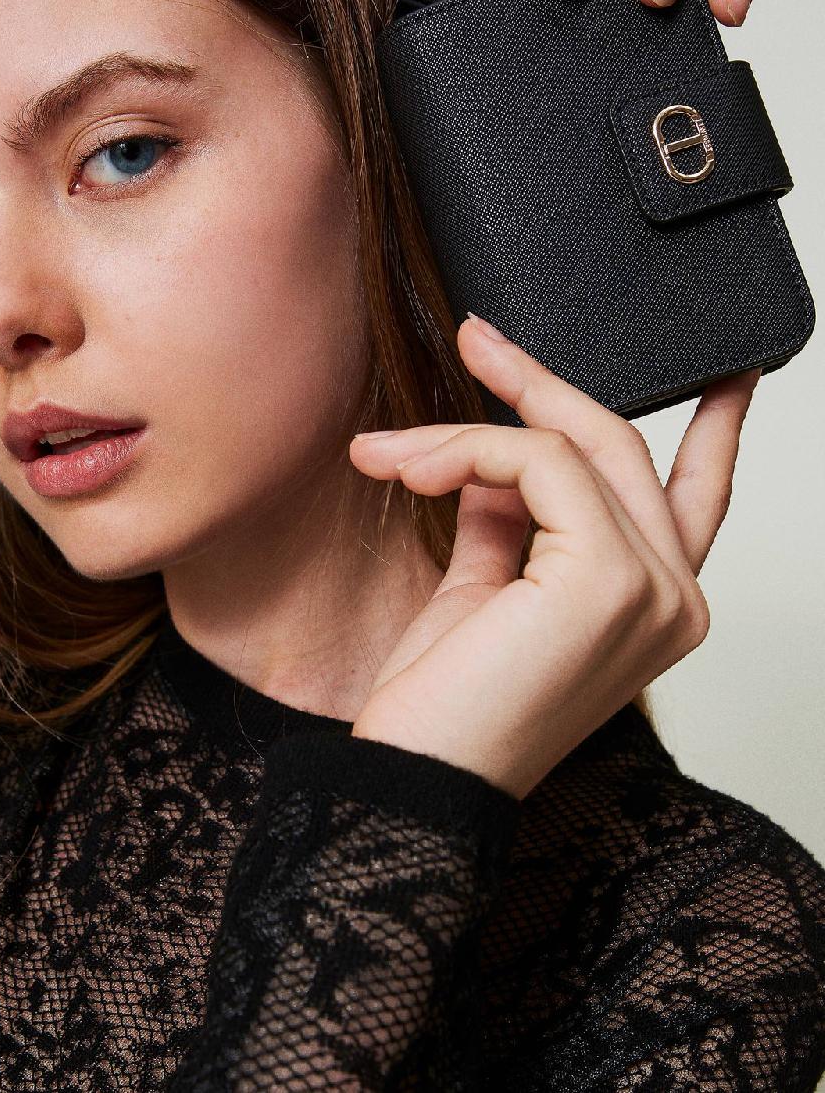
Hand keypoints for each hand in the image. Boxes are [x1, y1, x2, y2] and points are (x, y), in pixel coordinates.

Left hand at [347, 315, 760, 799]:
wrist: (415, 778)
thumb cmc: (447, 702)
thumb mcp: (485, 586)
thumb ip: (511, 517)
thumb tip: (502, 452)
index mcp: (658, 607)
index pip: (698, 494)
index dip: (716, 428)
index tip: (727, 374)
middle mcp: (675, 599)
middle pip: (623, 446)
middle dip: (540, 385)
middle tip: (477, 341)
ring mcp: (652, 590)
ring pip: (571, 444)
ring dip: (466, 432)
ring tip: (391, 451)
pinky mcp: (607, 579)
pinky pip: (537, 462)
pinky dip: (465, 452)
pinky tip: (409, 469)